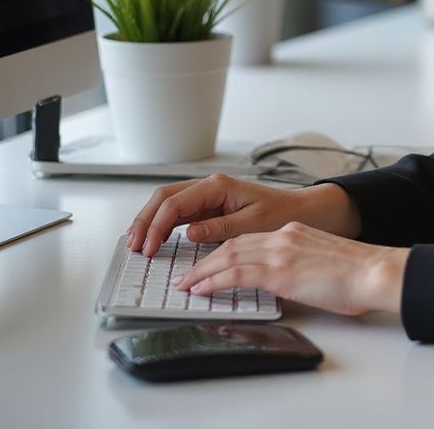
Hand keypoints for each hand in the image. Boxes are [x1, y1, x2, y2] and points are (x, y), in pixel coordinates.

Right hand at [126, 175, 359, 256]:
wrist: (300, 211)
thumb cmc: (280, 214)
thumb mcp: (252, 223)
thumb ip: (220, 227)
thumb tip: (190, 233)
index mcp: (218, 186)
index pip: (175, 202)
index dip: (157, 225)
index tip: (148, 248)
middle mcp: (210, 187)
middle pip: (164, 197)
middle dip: (145, 220)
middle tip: (132, 246)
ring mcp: (208, 196)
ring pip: (168, 203)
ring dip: (150, 221)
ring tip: (136, 243)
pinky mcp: (210, 208)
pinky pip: (179, 213)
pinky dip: (163, 224)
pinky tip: (154, 239)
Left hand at [171, 222, 408, 315]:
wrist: (373, 271)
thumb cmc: (357, 274)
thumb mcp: (322, 262)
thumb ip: (300, 266)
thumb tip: (290, 283)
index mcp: (294, 233)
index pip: (250, 240)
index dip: (225, 253)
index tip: (210, 265)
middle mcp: (284, 236)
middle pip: (234, 245)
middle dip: (207, 261)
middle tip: (188, 276)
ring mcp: (281, 251)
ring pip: (229, 257)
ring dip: (202, 272)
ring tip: (186, 285)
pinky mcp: (280, 270)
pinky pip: (237, 273)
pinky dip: (214, 281)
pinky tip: (200, 290)